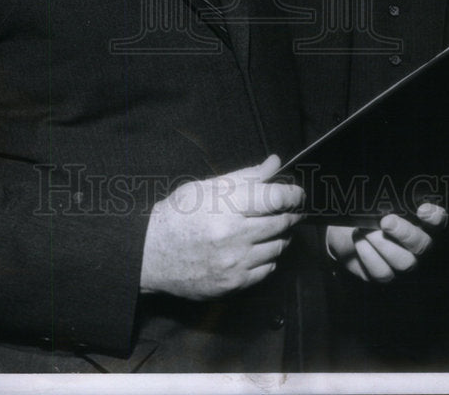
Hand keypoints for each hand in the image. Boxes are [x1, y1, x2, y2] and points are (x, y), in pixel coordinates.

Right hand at [140, 154, 304, 299]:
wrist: (151, 254)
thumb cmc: (178, 215)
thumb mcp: (207, 188)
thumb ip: (246, 176)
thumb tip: (274, 163)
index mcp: (228, 207)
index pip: (277, 198)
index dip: (294, 194)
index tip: (297, 193)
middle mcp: (235, 236)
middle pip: (282, 223)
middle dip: (291, 213)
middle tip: (290, 209)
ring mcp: (236, 262)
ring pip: (278, 247)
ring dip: (281, 236)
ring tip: (272, 227)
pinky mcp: (234, 284)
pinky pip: (268, 268)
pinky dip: (269, 257)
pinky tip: (258, 248)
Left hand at [326, 203, 446, 282]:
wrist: (346, 228)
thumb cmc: (367, 209)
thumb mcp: (377, 199)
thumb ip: (387, 196)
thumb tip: (386, 192)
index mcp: (422, 222)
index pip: (438, 221)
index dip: (435, 217)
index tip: (422, 210)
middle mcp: (418, 245)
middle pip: (422, 245)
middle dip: (404, 232)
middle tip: (386, 221)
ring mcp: (403, 263)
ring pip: (404, 262)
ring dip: (382, 244)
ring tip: (364, 230)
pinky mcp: (385, 274)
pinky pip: (383, 272)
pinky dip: (368, 254)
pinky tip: (359, 241)